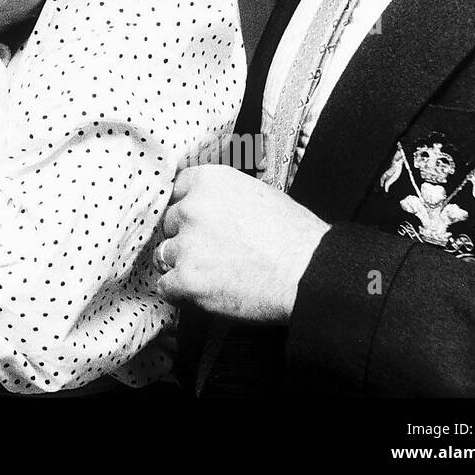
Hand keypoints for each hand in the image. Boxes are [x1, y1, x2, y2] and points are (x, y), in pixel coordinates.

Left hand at [155, 164, 328, 323]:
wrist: (309, 273)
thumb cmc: (294, 237)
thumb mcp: (256, 194)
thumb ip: (222, 196)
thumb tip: (205, 205)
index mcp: (209, 181)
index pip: (176, 191)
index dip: (187, 211)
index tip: (196, 224)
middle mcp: (192, 207)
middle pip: (169, 223)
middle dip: (185, 238)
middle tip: (212, 252)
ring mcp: (187, 244)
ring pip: (164, 255)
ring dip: (182, 265)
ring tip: (213, 273)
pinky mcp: (187, 279)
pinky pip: (165, 286)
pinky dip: (181, 293)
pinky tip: (203, 292)